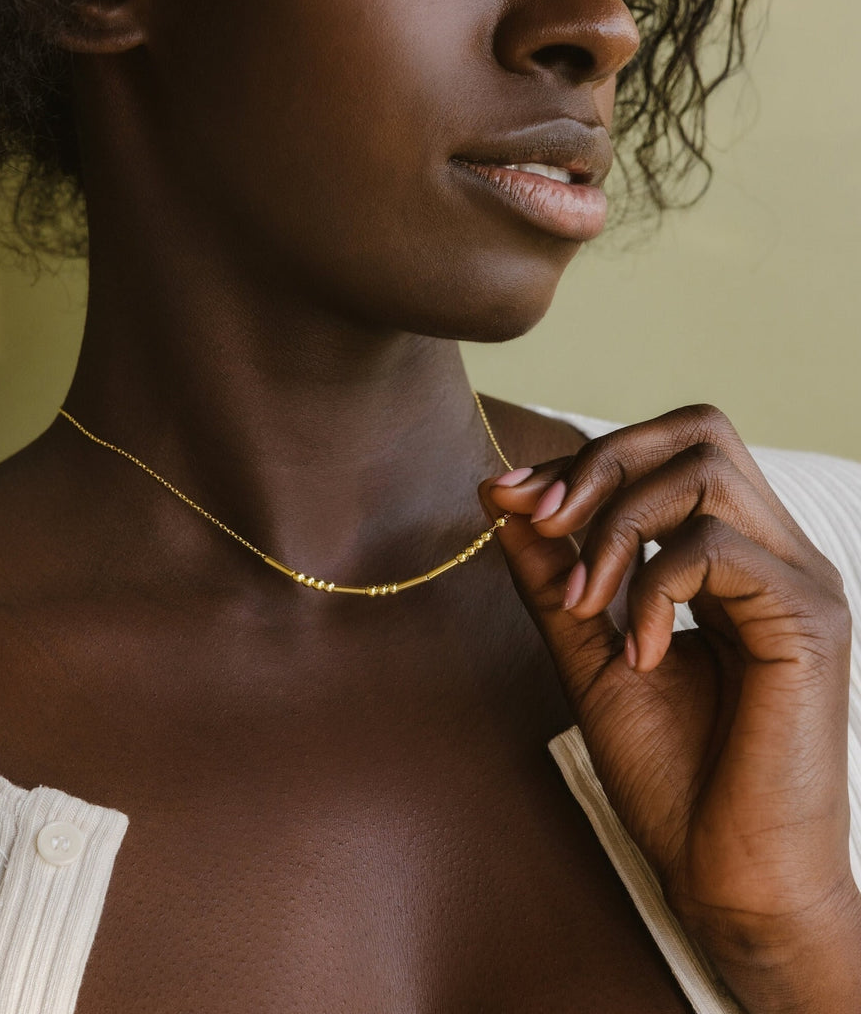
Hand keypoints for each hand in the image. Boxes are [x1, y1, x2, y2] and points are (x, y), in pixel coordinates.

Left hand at [481, 404, 860, 1012]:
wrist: (729, 875)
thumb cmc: (667, 770)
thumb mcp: (586, 653)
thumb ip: (548, 573)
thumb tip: (496, 493)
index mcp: (728, 555)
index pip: (662, 453)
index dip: (579, 461)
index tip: (508, 495)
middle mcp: (772, 551)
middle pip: (696, 431)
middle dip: (601, 462)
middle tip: (542, 520)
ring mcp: (799, 579)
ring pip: (706, 472)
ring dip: (618, 526)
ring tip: (586, 605)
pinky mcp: (811, 619)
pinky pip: (720, 549)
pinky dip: (654, 589)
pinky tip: (639, 654)